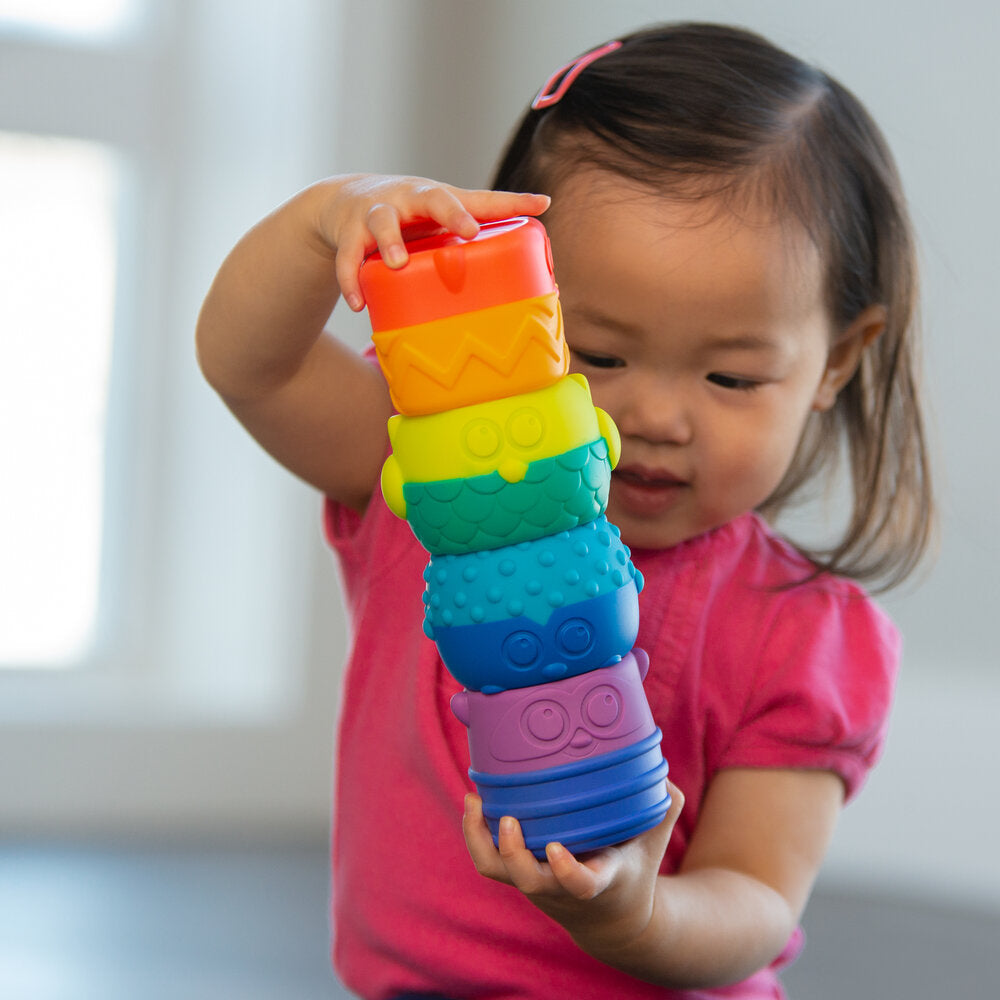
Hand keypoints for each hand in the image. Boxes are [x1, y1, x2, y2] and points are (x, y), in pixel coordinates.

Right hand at [311, 174, 549, 311]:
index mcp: (440, 198)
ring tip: (396, 263)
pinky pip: (348, 258)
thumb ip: (476, 238)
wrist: (344, 202)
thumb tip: (537, 273)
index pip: (482, 198)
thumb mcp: (441, 220)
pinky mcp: (347, 233)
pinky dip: (350, 279)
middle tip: (467, 229)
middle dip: (451, 211)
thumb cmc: (410, 216)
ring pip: (382, 222)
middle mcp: (411, 198)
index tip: (541, 205)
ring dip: (389, 242)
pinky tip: (358, 303)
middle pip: (433, 197)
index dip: (512, 201)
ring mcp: (377, 213)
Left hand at [463, 783, 683, 957]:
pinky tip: (474, 800)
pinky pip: (488, 861)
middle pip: (528, 881)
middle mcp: (560, 886)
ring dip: (482, 839)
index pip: (579, 884)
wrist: (612, 921)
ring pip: (498, 872)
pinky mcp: (518, 874)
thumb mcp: (654, 842)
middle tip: (508, 818)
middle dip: (513, 852)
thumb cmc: (634, 869)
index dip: (565, 871)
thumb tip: (661, 771)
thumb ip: (664, 806)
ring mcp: (535, 882)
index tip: (557, 850)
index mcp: (598, 880)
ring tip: (474, 800)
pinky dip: (476, 833)